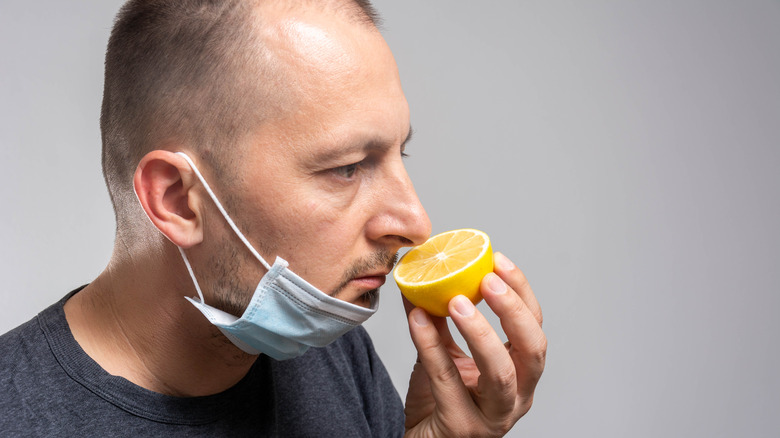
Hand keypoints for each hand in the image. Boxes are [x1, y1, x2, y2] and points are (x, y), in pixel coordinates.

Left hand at [403, 252, 545, 436]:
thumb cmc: (438, 403)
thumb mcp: (444, 353)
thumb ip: (439, 318)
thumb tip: (422, 274)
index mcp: (520, 374)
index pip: (534, 327)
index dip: (520, 292)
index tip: (498, 261)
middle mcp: (516, 396)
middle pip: (533, 350)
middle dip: (513, 312)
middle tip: (487, 281)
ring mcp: (492, 417)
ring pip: (500, 374)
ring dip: (480, 333)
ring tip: (455, 302)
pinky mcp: (461, 426)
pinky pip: (447, 381)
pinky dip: (431, 346)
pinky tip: (417, 320)